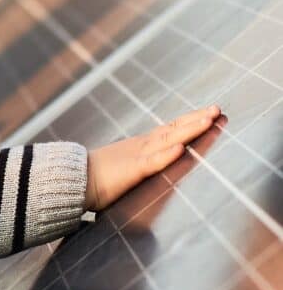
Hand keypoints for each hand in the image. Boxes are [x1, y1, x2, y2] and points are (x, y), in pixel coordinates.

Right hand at [86, 105, 219, 210]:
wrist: (72, 180)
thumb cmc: (95, 179)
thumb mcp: (124, 169)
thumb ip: (139, 167)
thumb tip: (151, 168)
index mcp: (141, 147)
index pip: (171, 130)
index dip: (190, 121)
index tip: (209, 114)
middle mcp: (142, 146)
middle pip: (174, 129)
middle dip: (198, 119)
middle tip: (217, 109)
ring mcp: (137, 156)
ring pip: (169, 140)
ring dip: (190, 130)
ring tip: (209, 120)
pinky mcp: (131, 171)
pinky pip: (152, 163)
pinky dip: (167, 155)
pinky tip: (181, 148)